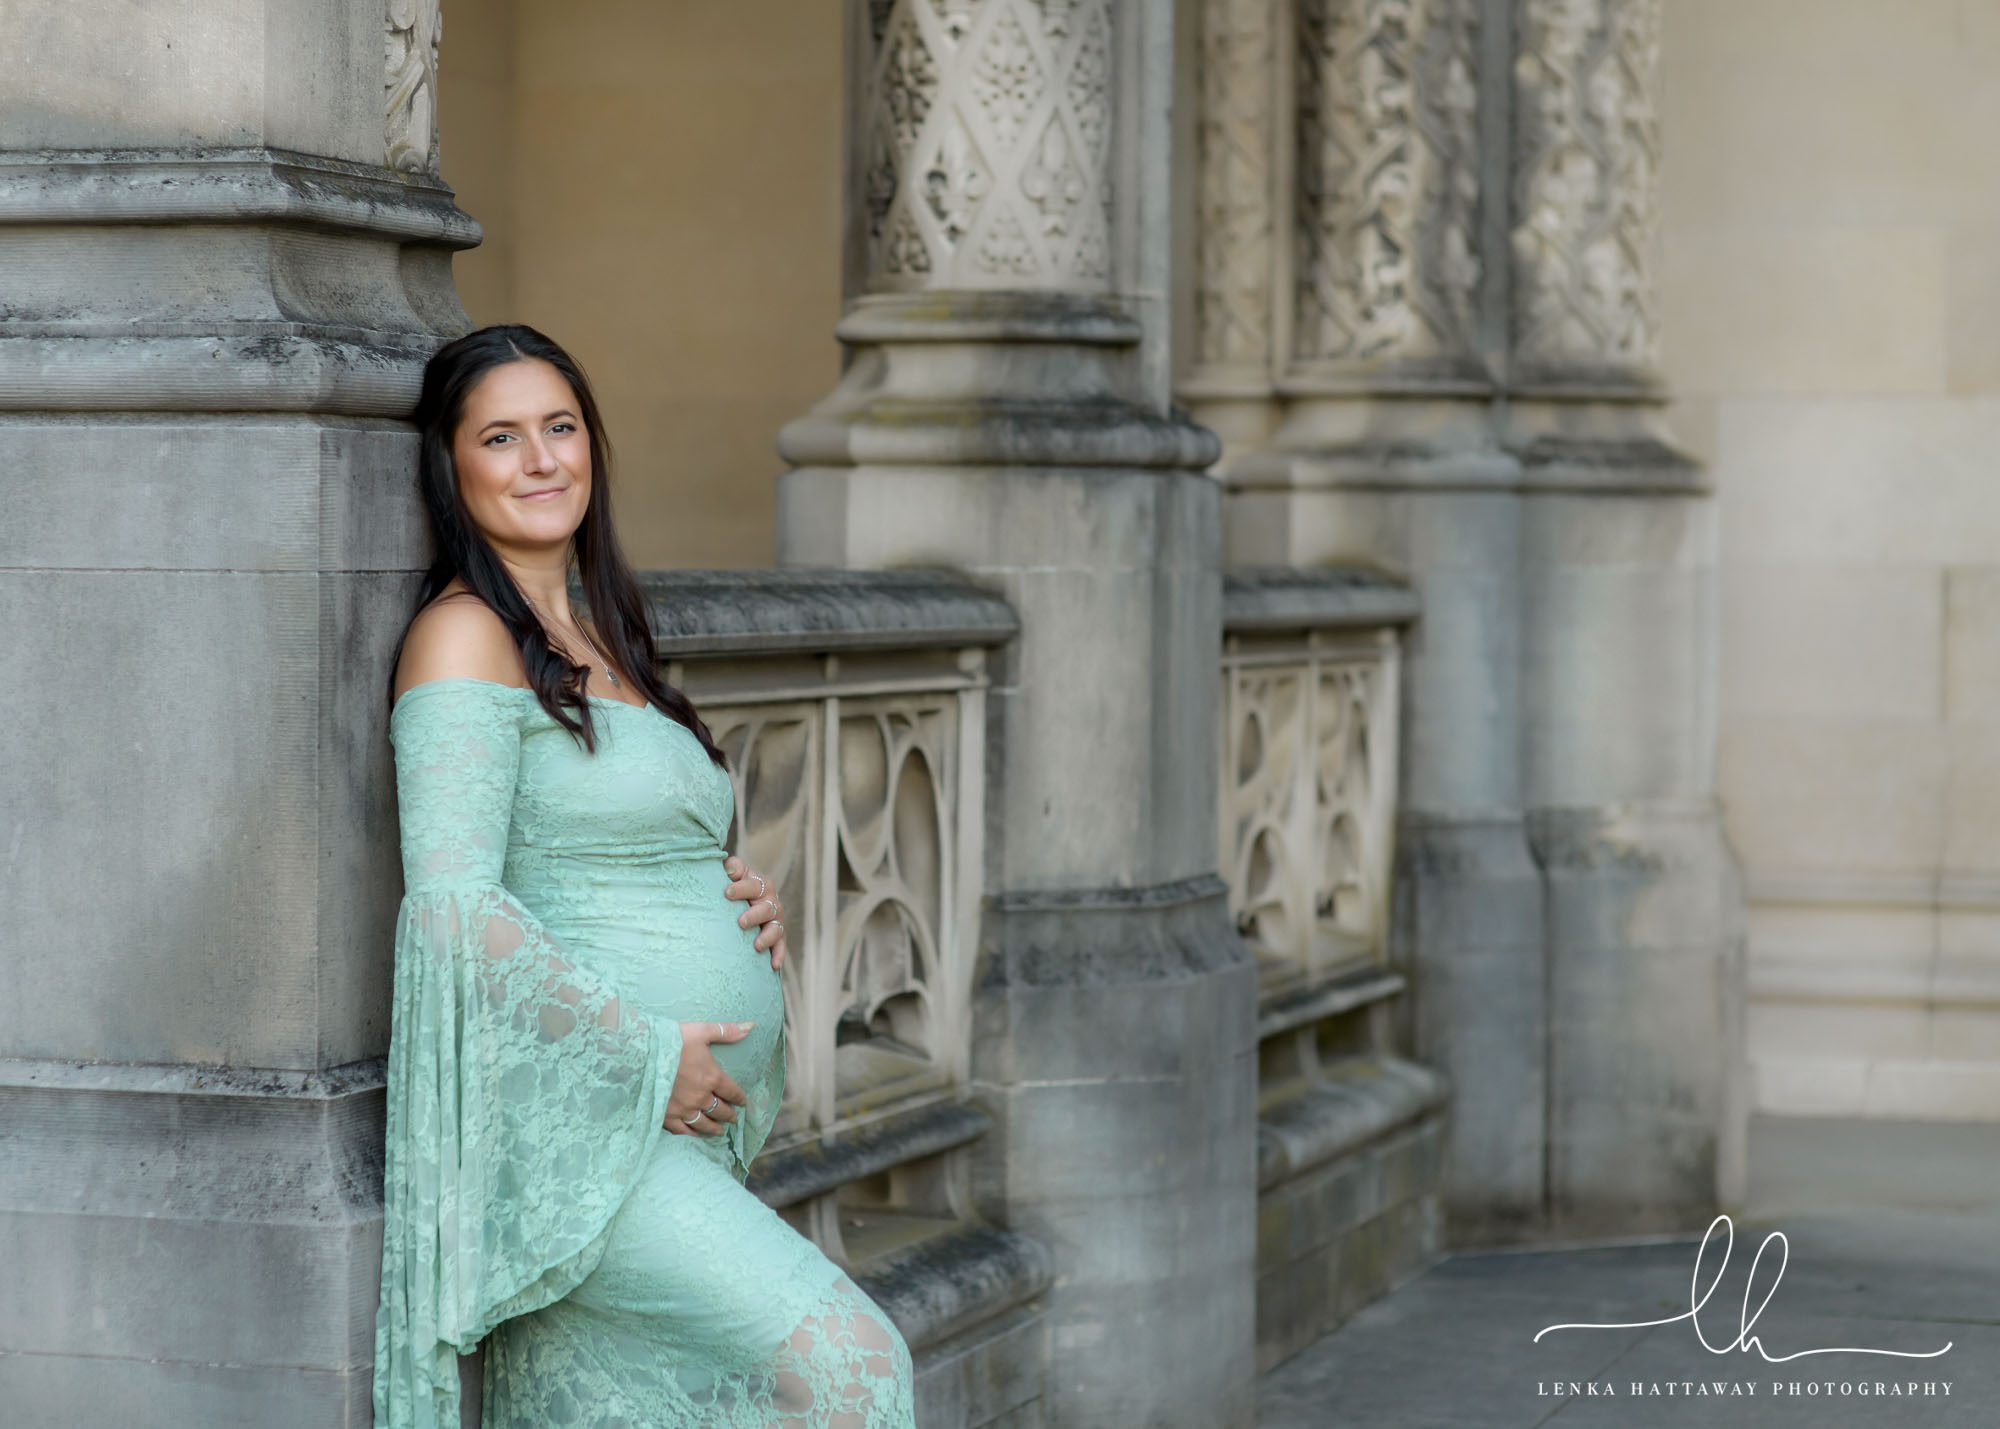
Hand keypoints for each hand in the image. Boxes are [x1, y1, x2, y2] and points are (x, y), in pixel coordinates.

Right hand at [665, 1020, 752, 1135]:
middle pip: (720, 1110)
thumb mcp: (701, 1031)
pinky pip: (683, 1130)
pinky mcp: (667, 1116)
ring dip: (714, 1128)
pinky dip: (691, 1134)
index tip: (743, 1103)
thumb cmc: (671, 1040)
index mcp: (712, 1076)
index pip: (732, 1092)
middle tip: (733, 1118)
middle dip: (728, 1114)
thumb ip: (726, 1031)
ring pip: (704, 1124)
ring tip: (719, 1131)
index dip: (739, 1098)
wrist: (641, 1054)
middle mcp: (701, 1096)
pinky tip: (695, 1135)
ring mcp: (684, 1108)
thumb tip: (751, 1026)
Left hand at [723, 854, 787, 971]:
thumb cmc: (737, 886)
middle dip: (755, 915)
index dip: (741, 889)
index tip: (727, 893)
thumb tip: (731, 870)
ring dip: (767, 937)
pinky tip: (774, 966)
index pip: (754, 885)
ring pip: (775, 928)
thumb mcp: (735, 874)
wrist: (747, 900)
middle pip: (767, 908)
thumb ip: (733, 868)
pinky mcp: (777, 937)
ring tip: (756, 946)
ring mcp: (775, 920)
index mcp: (761, 884)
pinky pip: (780, 947)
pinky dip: (778, 955)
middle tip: (741, 922)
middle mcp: (771, 902)